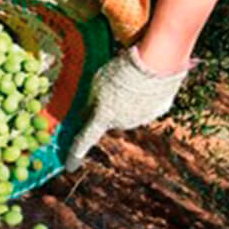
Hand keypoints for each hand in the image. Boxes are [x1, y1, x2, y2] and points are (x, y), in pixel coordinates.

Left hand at [65, 47, 189, 171]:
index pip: (84, 140)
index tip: (69, 167)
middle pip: (108, 121)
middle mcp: (122, 123)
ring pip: (128, 114)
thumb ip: (89, 103)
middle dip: (106, 110)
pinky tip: (146, 82)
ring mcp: (142, 118)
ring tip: (130, 79)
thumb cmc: (121, 70)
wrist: (157, 61)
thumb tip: (84, 116)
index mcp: (103, 118)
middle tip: (110, 89)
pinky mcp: (159, 110)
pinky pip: (146, 106)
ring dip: (126, 103)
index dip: (75, 155)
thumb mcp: (96, 84)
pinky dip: (144, 97)